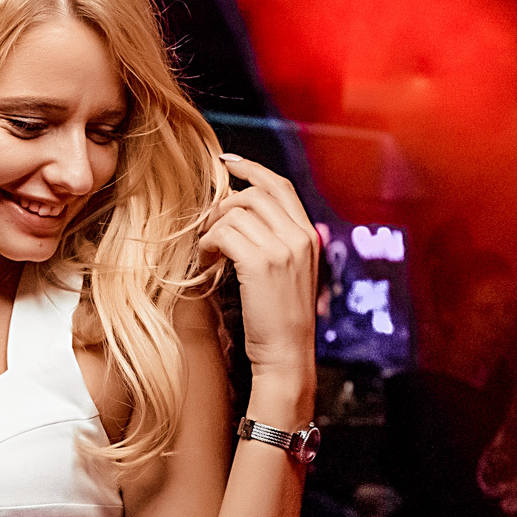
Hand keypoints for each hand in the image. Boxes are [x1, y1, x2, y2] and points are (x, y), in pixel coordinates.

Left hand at [197, 154, 318, 393]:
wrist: (287, 354)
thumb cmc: (280, 320)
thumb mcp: (289, 274)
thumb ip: (277, 243)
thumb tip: (240, 215)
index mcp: (309, 236)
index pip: (280, 186)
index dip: (251, 169)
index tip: (226, 162)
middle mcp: (300, 236)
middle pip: (254, 193)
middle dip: (224, 204)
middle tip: (208, 227)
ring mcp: (283, 249)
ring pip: (235, 212)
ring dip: (212, 228)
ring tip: (208, 251)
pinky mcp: (261, 264)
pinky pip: (224, 233)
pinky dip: (208, 244)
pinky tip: (207, 260)